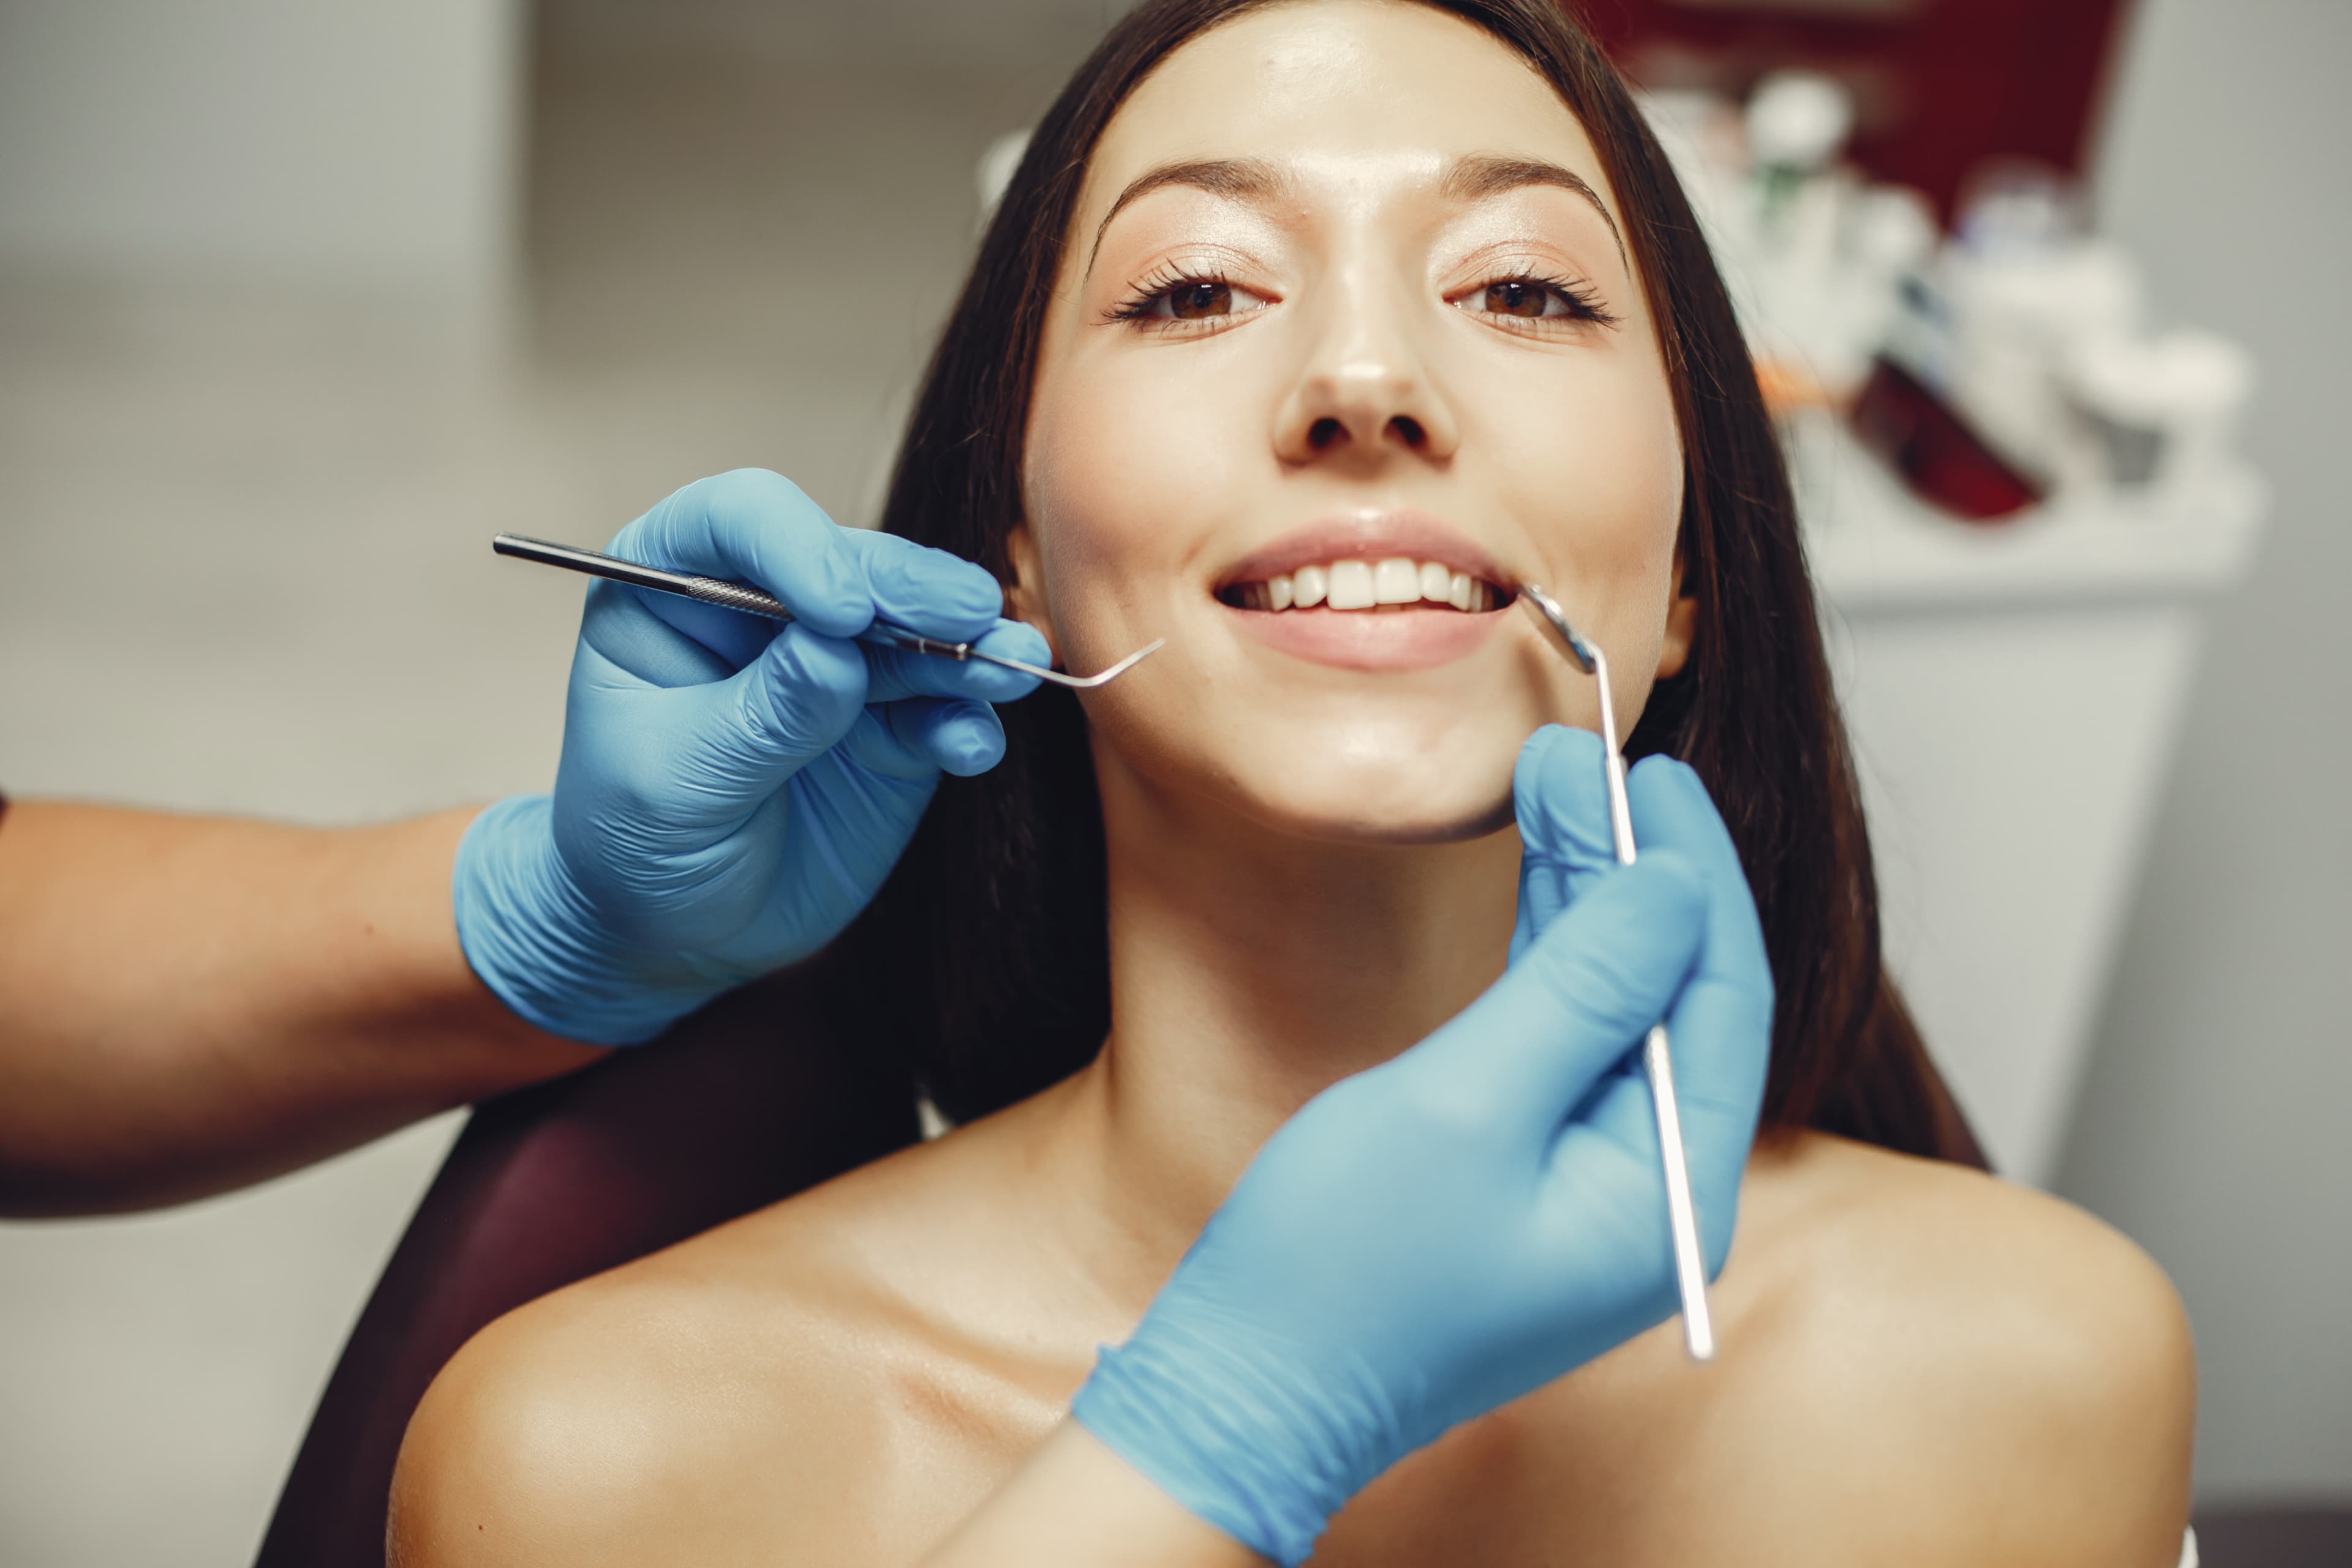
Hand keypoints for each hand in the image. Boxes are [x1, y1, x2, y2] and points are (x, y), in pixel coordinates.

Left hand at [453, 469, 1046, 1043]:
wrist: (673, 931)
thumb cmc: (632, 843)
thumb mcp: (670, 784)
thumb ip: (757, 716)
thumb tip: (835, 654)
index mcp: (672, 588)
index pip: (738, 519)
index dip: (797, 545)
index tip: (841, 613)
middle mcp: (762, 607)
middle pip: (850, 564)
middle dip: (912, 589)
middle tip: (969, 615)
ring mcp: (837, 664)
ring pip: (914, 630)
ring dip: (967, 647)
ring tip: (1013, 665)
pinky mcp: (892, 726)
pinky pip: (941, 711)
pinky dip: (966, 722)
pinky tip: (973, 746)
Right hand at [1071, 726, 1774, 1564]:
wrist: (1246, 1386)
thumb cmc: (1341, 1269)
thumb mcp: (1467, 1108)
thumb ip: (1580, 990)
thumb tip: (1672, 887)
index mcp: (1670, 1197)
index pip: (1720, 1002)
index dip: (1693, 877)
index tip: (1659, 777)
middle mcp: (1651, 1192)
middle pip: (1670, 996)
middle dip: (1630, 872)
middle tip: (1582, 761)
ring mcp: (1589, 1185)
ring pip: (1614, 1007)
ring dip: (1586, 898)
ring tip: (1554, 785)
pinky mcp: (1528, 1172)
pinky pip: (1564, 1041)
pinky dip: (1550, 955)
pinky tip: (1538, 877)